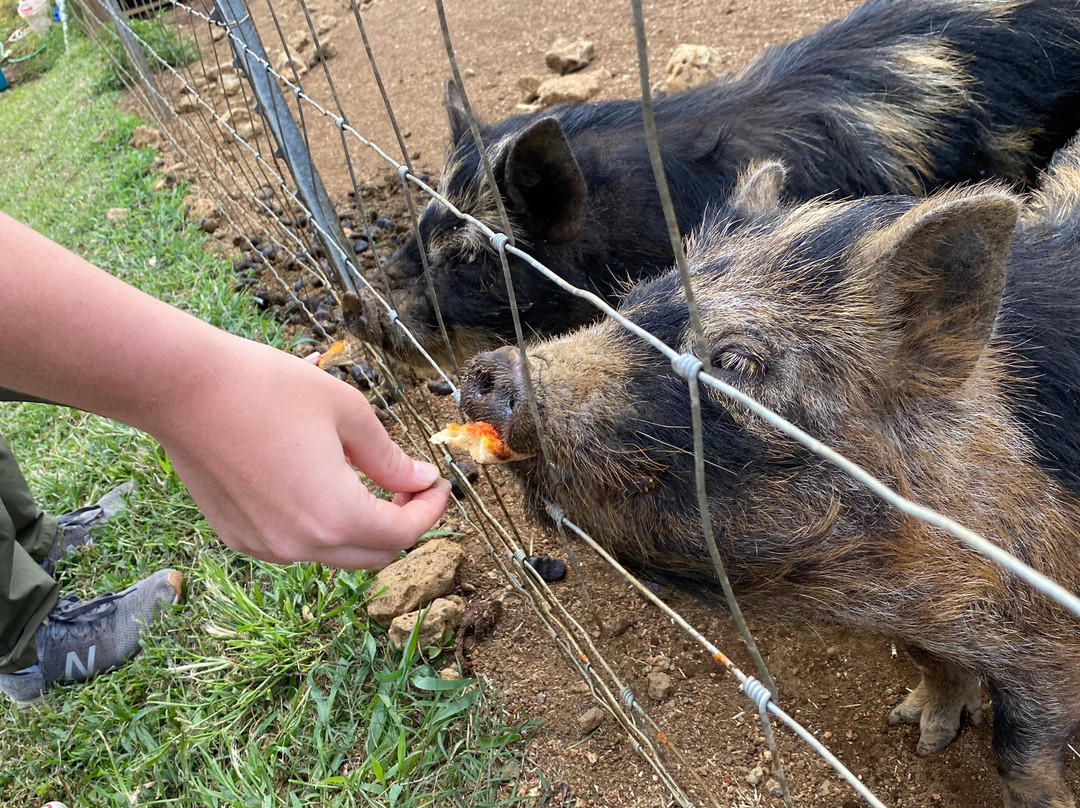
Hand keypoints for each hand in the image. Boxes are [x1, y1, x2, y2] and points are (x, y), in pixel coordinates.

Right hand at [152, 334, 449, 568]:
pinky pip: (293, 543)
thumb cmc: (270, 389)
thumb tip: (420, 480)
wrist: (184, 389)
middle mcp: (301, 545)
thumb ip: (390, 457)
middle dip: (399, 524)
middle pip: (373, 555)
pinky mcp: (237, 536)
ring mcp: (265, 546)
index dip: (430, 509)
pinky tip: (313, 480)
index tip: (437, 484)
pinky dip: (317, 524)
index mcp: (336, 516)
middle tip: (407, 485)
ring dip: (358, 525)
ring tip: (358, 474)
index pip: (404, 533)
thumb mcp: (348, 414)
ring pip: (333, 553)